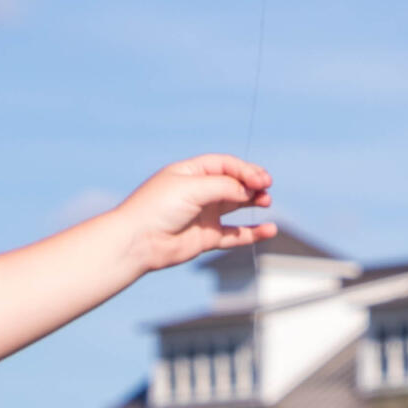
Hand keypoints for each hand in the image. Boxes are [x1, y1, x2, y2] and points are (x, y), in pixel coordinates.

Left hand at [111, 155, 274, 275]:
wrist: (138, 242)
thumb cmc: (157, 208)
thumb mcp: (192, 188)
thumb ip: (224, 187)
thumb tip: (249, 191)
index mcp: (191, 173)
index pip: (225, 165)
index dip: (245, 169)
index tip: (260, 178)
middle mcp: (198, 192)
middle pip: (233, 183)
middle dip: (252, 183)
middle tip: (265, 187)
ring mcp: (203, 215)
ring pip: (236, 206)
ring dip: (253, 202)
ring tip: (266, 201)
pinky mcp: (206, 237)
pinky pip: (235, 234)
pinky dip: (253, 233)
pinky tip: (269, 230)